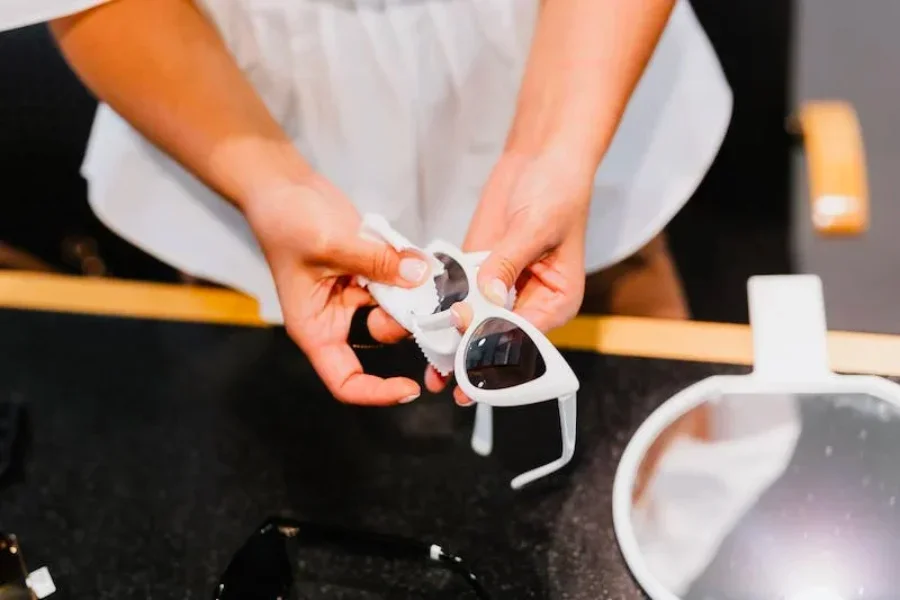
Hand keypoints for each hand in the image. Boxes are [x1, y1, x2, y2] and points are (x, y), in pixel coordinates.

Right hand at [244, 175, 431, 404]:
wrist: (281, 186)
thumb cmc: (284, 221)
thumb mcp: (330, 243)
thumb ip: (377, 262)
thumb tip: (419, 275)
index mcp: (315, 327)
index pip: (346, 381)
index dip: (378, 392)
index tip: (409, 386)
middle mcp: (335, 316)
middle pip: (381, 337)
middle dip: (403, 319)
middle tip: (418, 292)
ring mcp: (354, 293)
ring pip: (395, 307)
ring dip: (409, 290)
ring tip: (410, 262)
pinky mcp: (367, 271)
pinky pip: (398, 279)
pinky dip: (407, 269)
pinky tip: (408, 252)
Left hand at [425, 150, 593, 403]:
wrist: (542, 158)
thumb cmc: (556, 191)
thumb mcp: (535, 227)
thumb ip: (508, 262)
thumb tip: (488, 294)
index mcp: (556, 301)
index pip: (525, 337)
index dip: (495, 349)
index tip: (469, 360)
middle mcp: (529, 303)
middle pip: (498, 340)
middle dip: (471, 358)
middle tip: (442, 378)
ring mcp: (501, 289)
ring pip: (475, 325)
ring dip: (452, 343)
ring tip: (429, 367)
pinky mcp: (479, 272)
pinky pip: (459, 297)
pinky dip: (442, 311)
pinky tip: (424, 326)